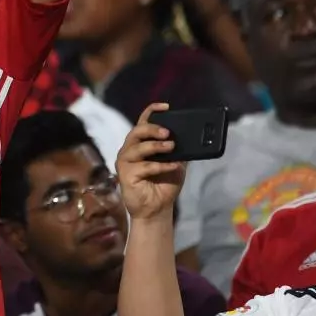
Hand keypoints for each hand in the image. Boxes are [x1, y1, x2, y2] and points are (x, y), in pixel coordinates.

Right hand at [116, 103, 184, 219]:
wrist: (157, 209)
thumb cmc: (164, 185)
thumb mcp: (176, 163)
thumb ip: (179, 151)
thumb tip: (191, 137)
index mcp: (140, 144)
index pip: (142, 122)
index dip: (151, 111)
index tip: (165, 106)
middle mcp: (129, 150)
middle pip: (137, 132)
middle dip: (152, 129)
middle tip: (168, 133)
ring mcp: (125, 162)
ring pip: (138, 148)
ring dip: (156, 146)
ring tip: (171, 147)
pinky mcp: (125, 175)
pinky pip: (143, 166)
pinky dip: (160, 165)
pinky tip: (172, 166)